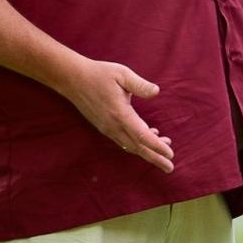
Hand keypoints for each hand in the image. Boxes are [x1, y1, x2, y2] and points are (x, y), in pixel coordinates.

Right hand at [60, 58, 174, 171]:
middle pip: (137, 147)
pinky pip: (123, 140)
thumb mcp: (122, 74)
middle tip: (170, 168)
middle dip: (155, 158)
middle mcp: (113, 125)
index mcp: (120, 114)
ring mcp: (107, 128)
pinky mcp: (104, 126)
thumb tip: (156, 91)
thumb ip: (140, 85)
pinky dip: (137, 143)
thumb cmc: (99, 74)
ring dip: (147, 151)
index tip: (170, 154)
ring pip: (130, 145)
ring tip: (165, 151)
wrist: (72, 79)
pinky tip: (149, 135)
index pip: (142, 136)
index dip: (157, 146)